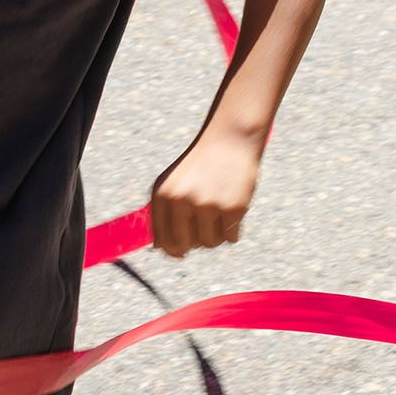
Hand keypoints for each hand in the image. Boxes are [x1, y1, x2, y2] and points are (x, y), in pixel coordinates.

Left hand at [147, 127, 262, 256]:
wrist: (229, 141)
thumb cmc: (199, 167)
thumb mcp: (173, 183)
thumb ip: (162, 214)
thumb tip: (162, 248)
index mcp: (163, 195)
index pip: (163, 240)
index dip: (173, 250)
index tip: (181, 252)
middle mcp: (182, 201)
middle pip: (186, 246)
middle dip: (194, 242)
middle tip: (204, 228)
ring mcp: (208, 205)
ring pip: (209, 244)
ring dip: (215, 236)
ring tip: (219, 215)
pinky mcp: (233, 208)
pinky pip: (231, 238)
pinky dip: (233, 230)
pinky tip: (232, 211)